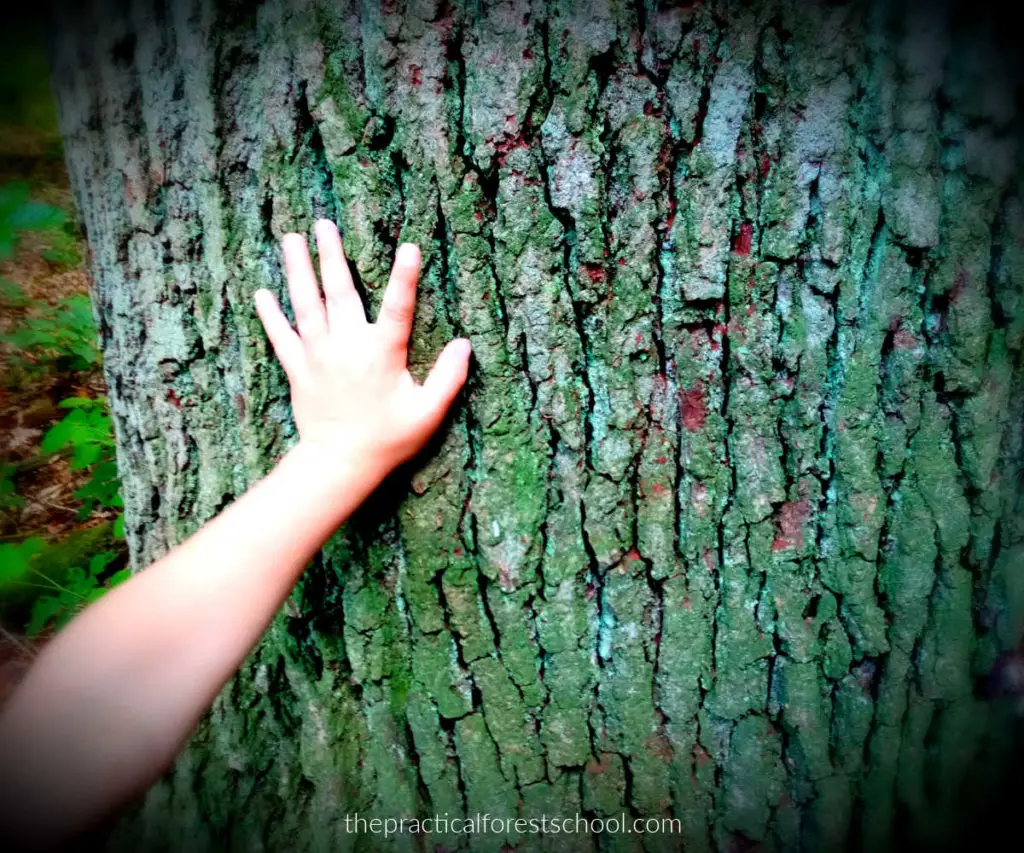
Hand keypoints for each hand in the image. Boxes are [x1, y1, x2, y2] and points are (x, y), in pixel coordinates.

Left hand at [254, 219, 470, 477]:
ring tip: (291, 238)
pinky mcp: (298, 369)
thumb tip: (465, 345)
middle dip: (333, 255)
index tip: (409, 246)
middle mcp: (347, 346)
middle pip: (339, 291)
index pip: (398, 307)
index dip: (405, 277)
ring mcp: (318, 355)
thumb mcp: (428, 413)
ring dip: (298, 269)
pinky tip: (262, 291)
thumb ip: (448, 378)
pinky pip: (280, 335)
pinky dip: (270, 314)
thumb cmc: (388, 439)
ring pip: (306, 303)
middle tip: (324, 223)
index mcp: (382, 354)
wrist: (340, 463)